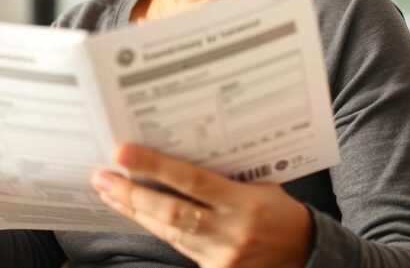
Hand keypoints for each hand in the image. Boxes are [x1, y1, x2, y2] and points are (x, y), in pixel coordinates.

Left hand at [91, 144, 311, 267]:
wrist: (306, 254)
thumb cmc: (280, 213)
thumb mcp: (259, 186)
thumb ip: (222, 177)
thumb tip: (176, 156)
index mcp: (243, 203)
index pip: (191, 181)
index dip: (154, 166)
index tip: (122, 153)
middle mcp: (229, 232)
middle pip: (170, 212)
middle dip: (132, 194)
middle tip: (102, 177)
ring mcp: (221, 257)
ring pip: (167, 232)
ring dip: (135, 211)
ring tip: (109, 191)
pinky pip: (178, 248)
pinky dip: (155, 229)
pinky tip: (137, 214)